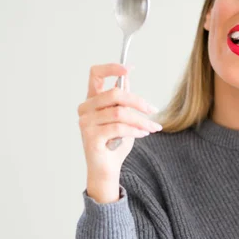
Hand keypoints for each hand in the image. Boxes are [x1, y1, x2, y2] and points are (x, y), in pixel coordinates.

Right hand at [77, 64, 161, 198]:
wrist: (107, 169)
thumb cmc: (115, 142)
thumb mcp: (122, 117)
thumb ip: (122, 99)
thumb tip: (127, 77)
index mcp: (92, 100)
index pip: (95, 74)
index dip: (112, 68)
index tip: (129, 68)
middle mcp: (85, 108)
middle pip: (115, 93)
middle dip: (139, 101)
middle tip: (153, 110)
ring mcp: (85, 123)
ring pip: (120, 112)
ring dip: (142, 120)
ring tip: (153, 127)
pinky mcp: (91, 137)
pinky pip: (119, 128)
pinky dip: (136, 130)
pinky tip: (143, 133)